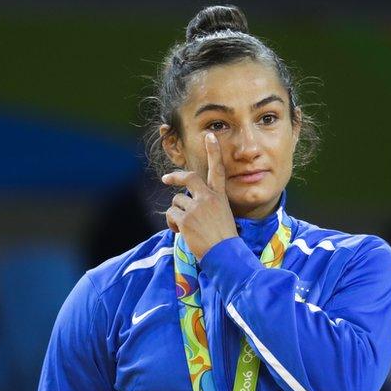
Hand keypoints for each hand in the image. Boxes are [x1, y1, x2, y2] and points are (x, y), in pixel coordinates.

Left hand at [162, 133, 237, 259]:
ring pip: (176, 202)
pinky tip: (182, 233)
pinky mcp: (186, 219)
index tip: (210, 136)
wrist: (225, 254)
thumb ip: (208, 206)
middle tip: (166, 179)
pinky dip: (173, 224)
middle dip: (175, 177)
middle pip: (189, 178)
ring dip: (177, 214)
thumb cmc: (224, 240)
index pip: (217, 169)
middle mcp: (208, 198)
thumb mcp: (222, 216)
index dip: (213, 151)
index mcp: (220, 197)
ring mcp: (196, 207)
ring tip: (187, 228)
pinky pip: (171, 215)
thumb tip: (187, 203)